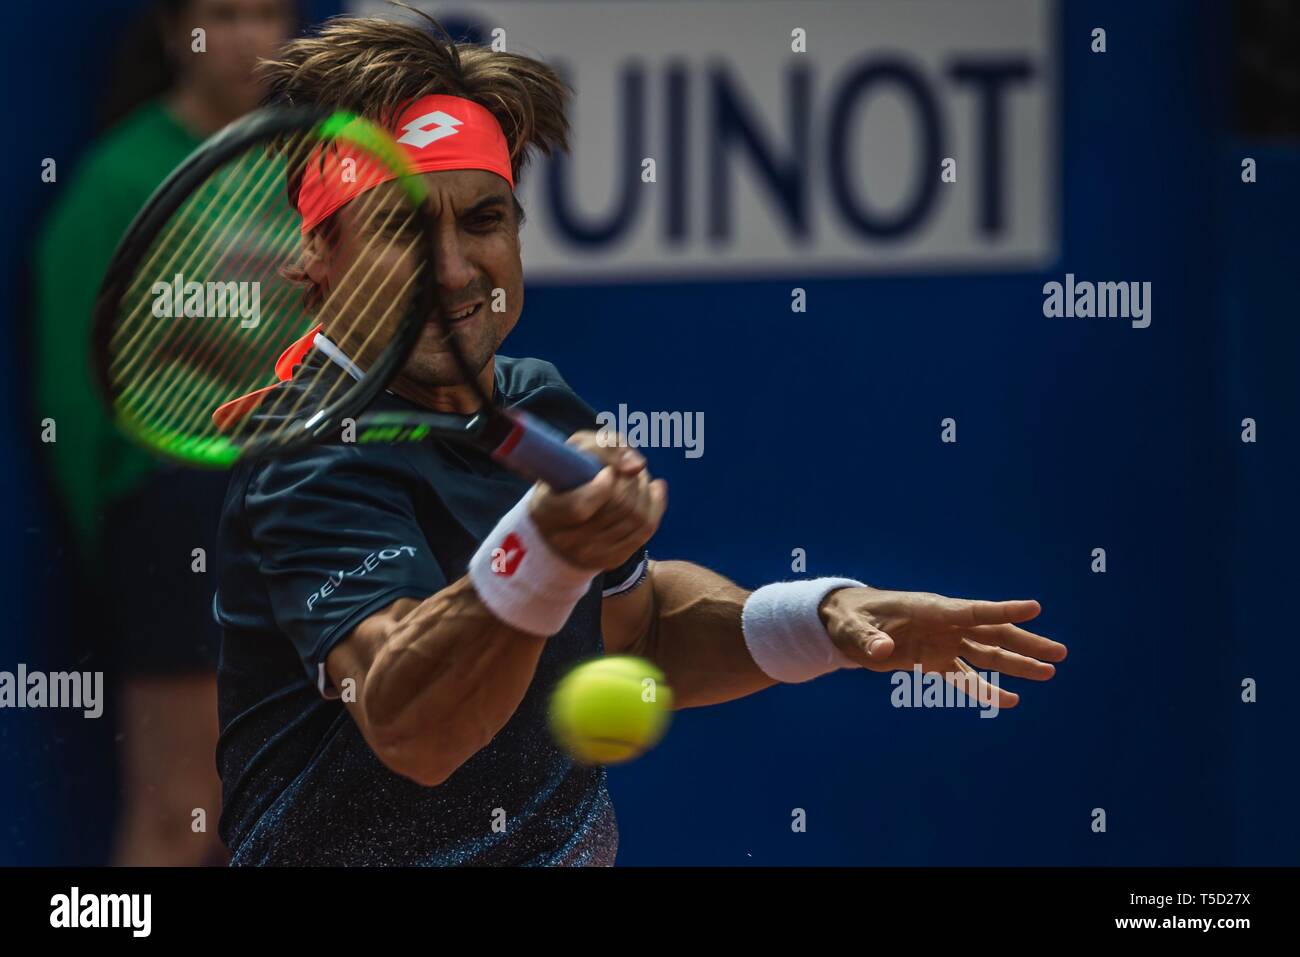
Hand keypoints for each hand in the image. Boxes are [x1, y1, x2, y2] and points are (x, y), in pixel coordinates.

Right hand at [529, 430, 666, 570]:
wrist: (567, 515)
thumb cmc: (572, 473)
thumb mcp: (579, 450)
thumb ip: (606, 447)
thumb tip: (636, 466)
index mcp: (545, 511)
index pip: (580, 507)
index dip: (603, 486)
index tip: (608, 471)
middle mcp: (564, 540)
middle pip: (617, 509)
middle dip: (631, 480)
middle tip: (630, 468)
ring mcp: (589, 555)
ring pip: (636, 519)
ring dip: (645, 489)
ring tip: (639, 476)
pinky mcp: (612, 559)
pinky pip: (646, 531)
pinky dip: (655, 504)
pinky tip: (654, 489)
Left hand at [819, 586, 1066, 708]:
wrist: (842, 625)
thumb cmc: (848, 619)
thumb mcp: (852, 628)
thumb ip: (869, 638)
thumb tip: (884, 650)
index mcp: (930, 609)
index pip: (974, 610)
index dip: (1004, 609)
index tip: (1036, 607)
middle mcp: (943, 625)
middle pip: (992, 633)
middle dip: (1026, 643)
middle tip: (1060, 653)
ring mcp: (941, 643)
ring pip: (987, 654)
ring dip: (1016, 664)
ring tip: (1049, 673)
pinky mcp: (933, 661)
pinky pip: (965, 676)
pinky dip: (986, 688)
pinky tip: (1010, 700)